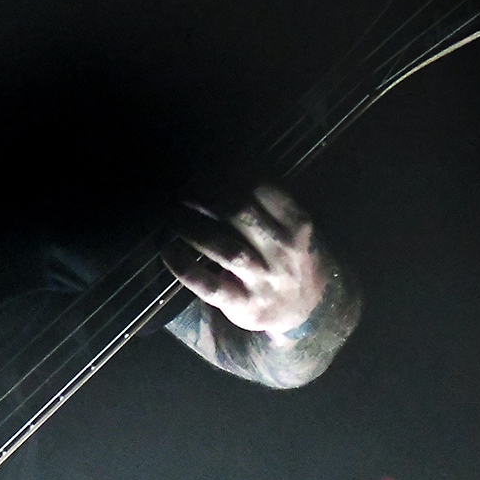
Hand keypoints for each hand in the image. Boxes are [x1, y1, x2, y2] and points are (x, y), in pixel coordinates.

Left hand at [160, 184, 327, 346]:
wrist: (311, 311)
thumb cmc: (292, 258)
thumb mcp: (293, 226)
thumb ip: (266, 200)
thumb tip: (220, 168)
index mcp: (297, 224)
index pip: (260, 187)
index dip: (225, 174)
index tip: (201, 172)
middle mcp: (283, 251)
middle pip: (239, 213)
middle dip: (204, 196)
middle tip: (181, 191)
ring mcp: (264, 280)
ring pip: (224, 248)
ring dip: (191, 226)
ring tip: (171, 214)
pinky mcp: (244, 306)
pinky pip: (209, 285)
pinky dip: (184, 267)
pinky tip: (168, 251)